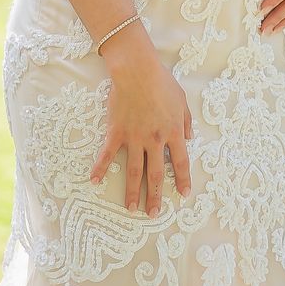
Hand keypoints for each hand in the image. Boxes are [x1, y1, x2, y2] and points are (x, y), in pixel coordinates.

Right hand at [89, 49, 192, 214]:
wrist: (137, 71)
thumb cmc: (161, 81)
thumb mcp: (182, 100)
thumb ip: (187, 120)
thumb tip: (190, 137)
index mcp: (173, 132)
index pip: (181, 162)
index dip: (183, 179)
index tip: (183, 194)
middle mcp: (155, 140)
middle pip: (156, 174)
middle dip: (156, 196)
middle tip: (154, 214)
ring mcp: (135, 138)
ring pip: (134, 171)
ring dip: (133, 192)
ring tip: (131, 209)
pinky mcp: (116, 133)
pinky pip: (108, 154)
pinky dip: (100, 168)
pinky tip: (94, 181)